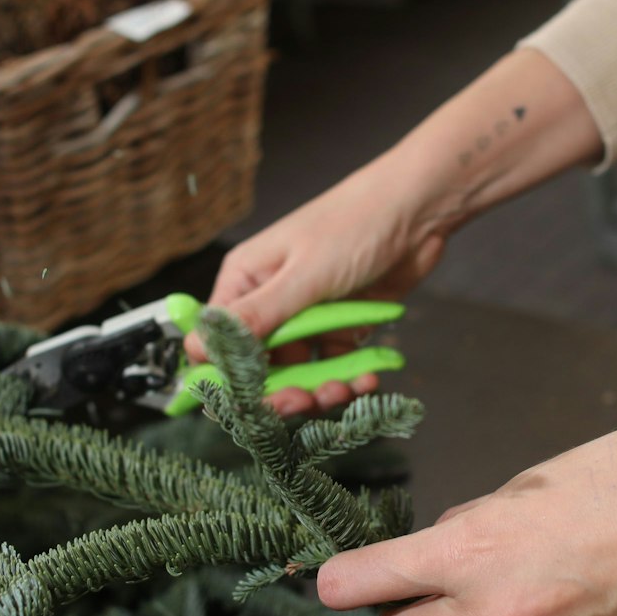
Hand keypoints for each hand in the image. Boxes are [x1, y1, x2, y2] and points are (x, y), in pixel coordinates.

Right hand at [188, 163, 448, 415]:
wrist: (420, 211)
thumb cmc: (355, 225)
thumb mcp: (303, 276)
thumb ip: (254, 319)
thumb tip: (196, 350)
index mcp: (246, 282)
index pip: (218, 343)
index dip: (229, 379)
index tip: (250, 404)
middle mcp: (270, 302)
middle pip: (258, 367)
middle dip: (279, 391)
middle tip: (303, 401)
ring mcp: (307, 317)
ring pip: (299, 373)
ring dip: (319, 390)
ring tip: (343, 389)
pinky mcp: (341, 327)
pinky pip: (334, 367)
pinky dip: (349, 380)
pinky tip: (367, 379)